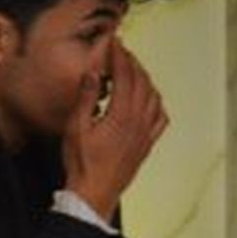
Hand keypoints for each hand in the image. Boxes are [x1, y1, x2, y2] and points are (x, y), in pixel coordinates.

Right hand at [61, 39, 167, 222]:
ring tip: (134, 72)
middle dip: (133, 64)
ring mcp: (145, 133)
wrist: (93, 194)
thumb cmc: (82, 164)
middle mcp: (139, 121)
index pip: (126, 76)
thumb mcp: (75, 128)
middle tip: (122, 53)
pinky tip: (149, 101)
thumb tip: (93, 73)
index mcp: (122, 115)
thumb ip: (86, 98)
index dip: (121, 56)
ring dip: (145, 80)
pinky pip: (160, 117)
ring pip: (154, 97)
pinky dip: (156, 103)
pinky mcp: (146, 144)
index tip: (116, 43)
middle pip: (142, 82)